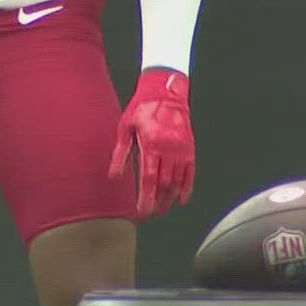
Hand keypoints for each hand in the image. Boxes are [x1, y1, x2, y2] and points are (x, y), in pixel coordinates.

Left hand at [109, 68, 194, 215]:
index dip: (146, 199)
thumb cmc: (142, 109)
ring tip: (162, 208)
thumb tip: (114, 177)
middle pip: (164, 184)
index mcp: (152, 144)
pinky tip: (180, 199)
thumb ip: (121, 154)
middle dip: (157, 202)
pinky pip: (190, 173)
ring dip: (170, 198)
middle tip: (151, 213)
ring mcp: (182, 150)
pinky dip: (187, 188)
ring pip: (178, 181)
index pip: (149, 179)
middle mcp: (169, 150)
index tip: (142, 213)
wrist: (166, 91)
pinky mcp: (190, 148)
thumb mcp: (126, 128)